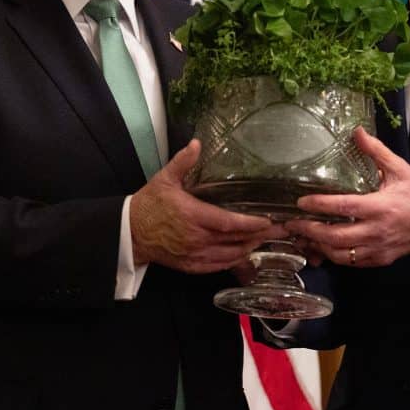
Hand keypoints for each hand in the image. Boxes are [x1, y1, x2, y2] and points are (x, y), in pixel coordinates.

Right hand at [130, 139, 284, 272]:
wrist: (131, 234)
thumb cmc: (149, 204)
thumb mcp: (164, 179)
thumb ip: (183, 162)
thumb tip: (196, 143)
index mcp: (192, 215)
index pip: (228, 222)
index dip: (250, 223)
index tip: (267, 220)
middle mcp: (196, 238)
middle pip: (235, 241)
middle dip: (259, 236)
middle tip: (278, 229)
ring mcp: (195, 255)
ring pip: (230, 256)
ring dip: (250, 248)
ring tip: (265, 239)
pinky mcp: (191, 266)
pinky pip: (219, 266)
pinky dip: (235, 261)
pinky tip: (245, 253)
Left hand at [285, 128, 409, 266]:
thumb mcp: (400, 168)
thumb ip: (376, 151)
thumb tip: (357, 131)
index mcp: (381, 206)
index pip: (344, 207)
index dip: (320, 206)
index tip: (301, 203)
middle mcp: (378, 230)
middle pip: (336, 237)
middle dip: (310, 232)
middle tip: (291, 224)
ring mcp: (378, 248)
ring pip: (341, 255)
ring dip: (318, 247)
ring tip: (302, 237)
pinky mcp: (380, 259)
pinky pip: (351, 263)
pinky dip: (334, 256)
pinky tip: (322, 246)